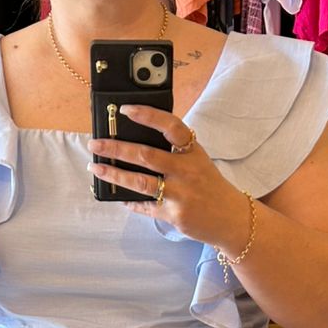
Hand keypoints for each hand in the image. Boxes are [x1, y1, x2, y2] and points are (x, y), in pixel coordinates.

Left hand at [87, 106, 251, 253]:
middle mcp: (187, 171)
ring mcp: (180, 194)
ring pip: (140, 182)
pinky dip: (129, 201)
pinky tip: (117, 196)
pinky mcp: (175, 215)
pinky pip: (145, 206)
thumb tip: (135, 140)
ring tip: (96, 168)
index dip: (148, 116)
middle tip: (96, 143)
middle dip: (116, 148)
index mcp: (193, 152)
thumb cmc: (209, 185)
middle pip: (146, 155)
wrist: (231, 218)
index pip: (171, 126)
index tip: (125, 110)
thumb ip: (174, 151)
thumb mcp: (197, 160)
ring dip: (114, 174)